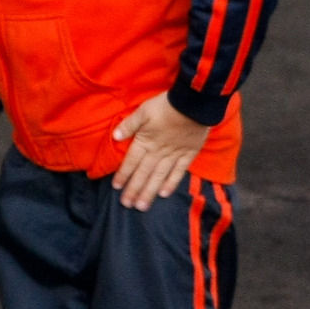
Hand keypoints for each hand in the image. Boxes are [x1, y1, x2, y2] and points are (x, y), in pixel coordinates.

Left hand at [112, 93, 208, 210]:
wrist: (194, 103)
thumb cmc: (166, 105)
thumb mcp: (143, 110)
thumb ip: (129, 124)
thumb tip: (115, 136)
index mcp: (146, 141)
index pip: (131, 161)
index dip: (123, 175)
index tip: (116, 188)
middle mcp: (158, 152)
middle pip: (144, 173)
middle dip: (134, 190)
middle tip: (127, 204)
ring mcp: (174, 155)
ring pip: (159, 177)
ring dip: (149, 192)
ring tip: (142, 206)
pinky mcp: (188, 154)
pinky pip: (178, 172)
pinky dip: (171, 183)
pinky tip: (164, 194)